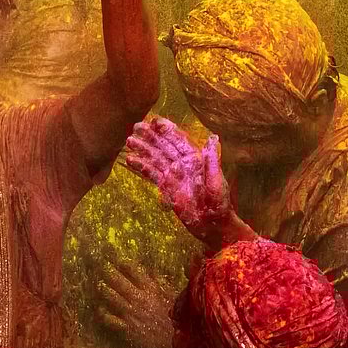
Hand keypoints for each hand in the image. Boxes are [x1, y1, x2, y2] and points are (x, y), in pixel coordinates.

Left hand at [99, 262, 176, 347]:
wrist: (180, 345)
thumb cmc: (179, 320)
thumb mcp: (174, 296)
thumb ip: (162, 282)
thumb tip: (151, 270)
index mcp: (150, 288)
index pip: (132, 269)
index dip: (122, 262)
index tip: (116, 260)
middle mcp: (138, 297)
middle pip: (116, 279)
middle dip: (106, 271)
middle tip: (100, 267)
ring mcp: (131, 313)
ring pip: (110, 296)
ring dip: (102, 289)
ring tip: (98, 286)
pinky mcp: (127, 329)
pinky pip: (109, 319)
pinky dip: (102, 314)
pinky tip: (100, 311)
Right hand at [125, 118, 233, 250]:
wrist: (213, 226)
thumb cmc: (219, 204)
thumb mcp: (217, 182)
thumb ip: (212, 161)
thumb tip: (213, 138)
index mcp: (195, 159)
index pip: (179, 140)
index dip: (167, 129)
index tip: (154, 121)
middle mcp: (182, 163)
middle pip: (164, 146)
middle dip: (150, 136)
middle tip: (136, 126)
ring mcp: (173, 174)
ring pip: (155, 158)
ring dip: (143, 149)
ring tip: (129, 141)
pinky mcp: (166, 186)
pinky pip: (152, 174)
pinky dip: (141, 166)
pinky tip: (130, 160)